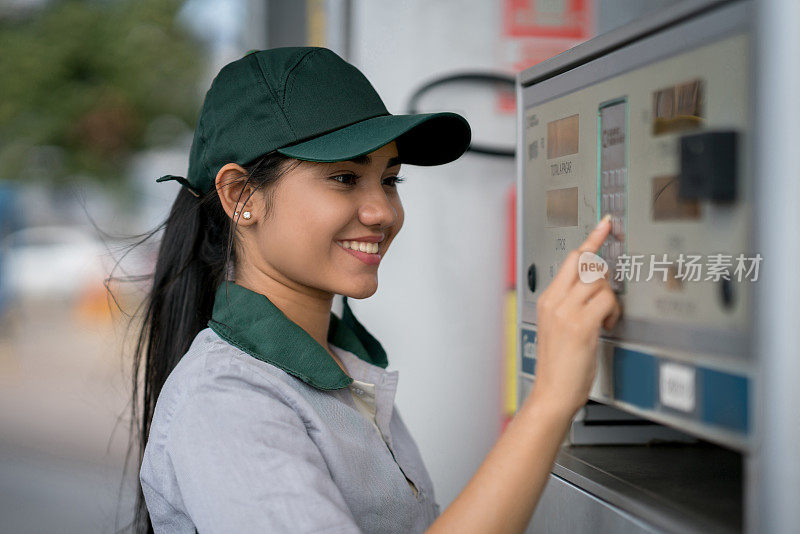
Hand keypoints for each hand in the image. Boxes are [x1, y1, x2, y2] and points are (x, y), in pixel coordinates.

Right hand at [524, 215, 621, 417]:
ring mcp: (566, 311)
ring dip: (610, 297)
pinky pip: (608, 301)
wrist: (552, 393)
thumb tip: (595, 288)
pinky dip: (614, 312)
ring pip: (600, 281)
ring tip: (605, 318)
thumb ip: (571, 304)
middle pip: (585, 261)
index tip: (605, 224)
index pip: (571, 259)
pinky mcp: (581, 324)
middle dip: (602, 268)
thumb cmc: (558, 366)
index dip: (592, 239)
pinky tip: (607, 325)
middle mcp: (554, 301)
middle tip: (605, 287)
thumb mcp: (558, 327)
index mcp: (547, 299)